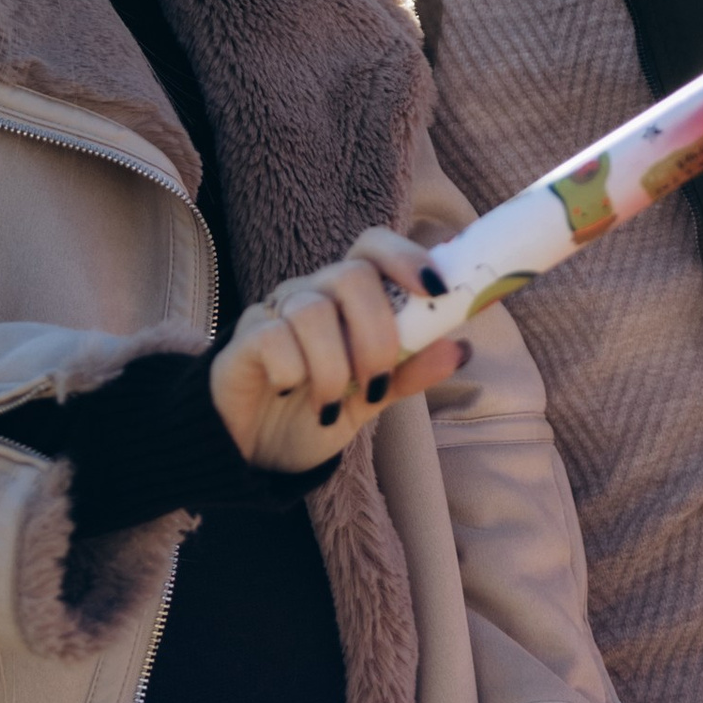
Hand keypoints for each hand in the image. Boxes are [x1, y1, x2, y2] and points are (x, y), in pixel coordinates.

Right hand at [211, 234, 465, 470]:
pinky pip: (274, 338)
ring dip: (334, 367)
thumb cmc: (318, 413)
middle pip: (351, 275)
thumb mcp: (373, 398)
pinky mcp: (242, 342)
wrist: (257, 456)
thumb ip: (410, 371)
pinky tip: (292, 393)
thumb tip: (460, 348)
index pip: (375, 246)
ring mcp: (274, 313)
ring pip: (313, 310)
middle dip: (376, 333)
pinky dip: (294, 372)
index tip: (436, 290)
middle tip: (376, 381)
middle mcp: (311, 292)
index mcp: (347, 297)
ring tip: (332, 404)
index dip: (407, 257)